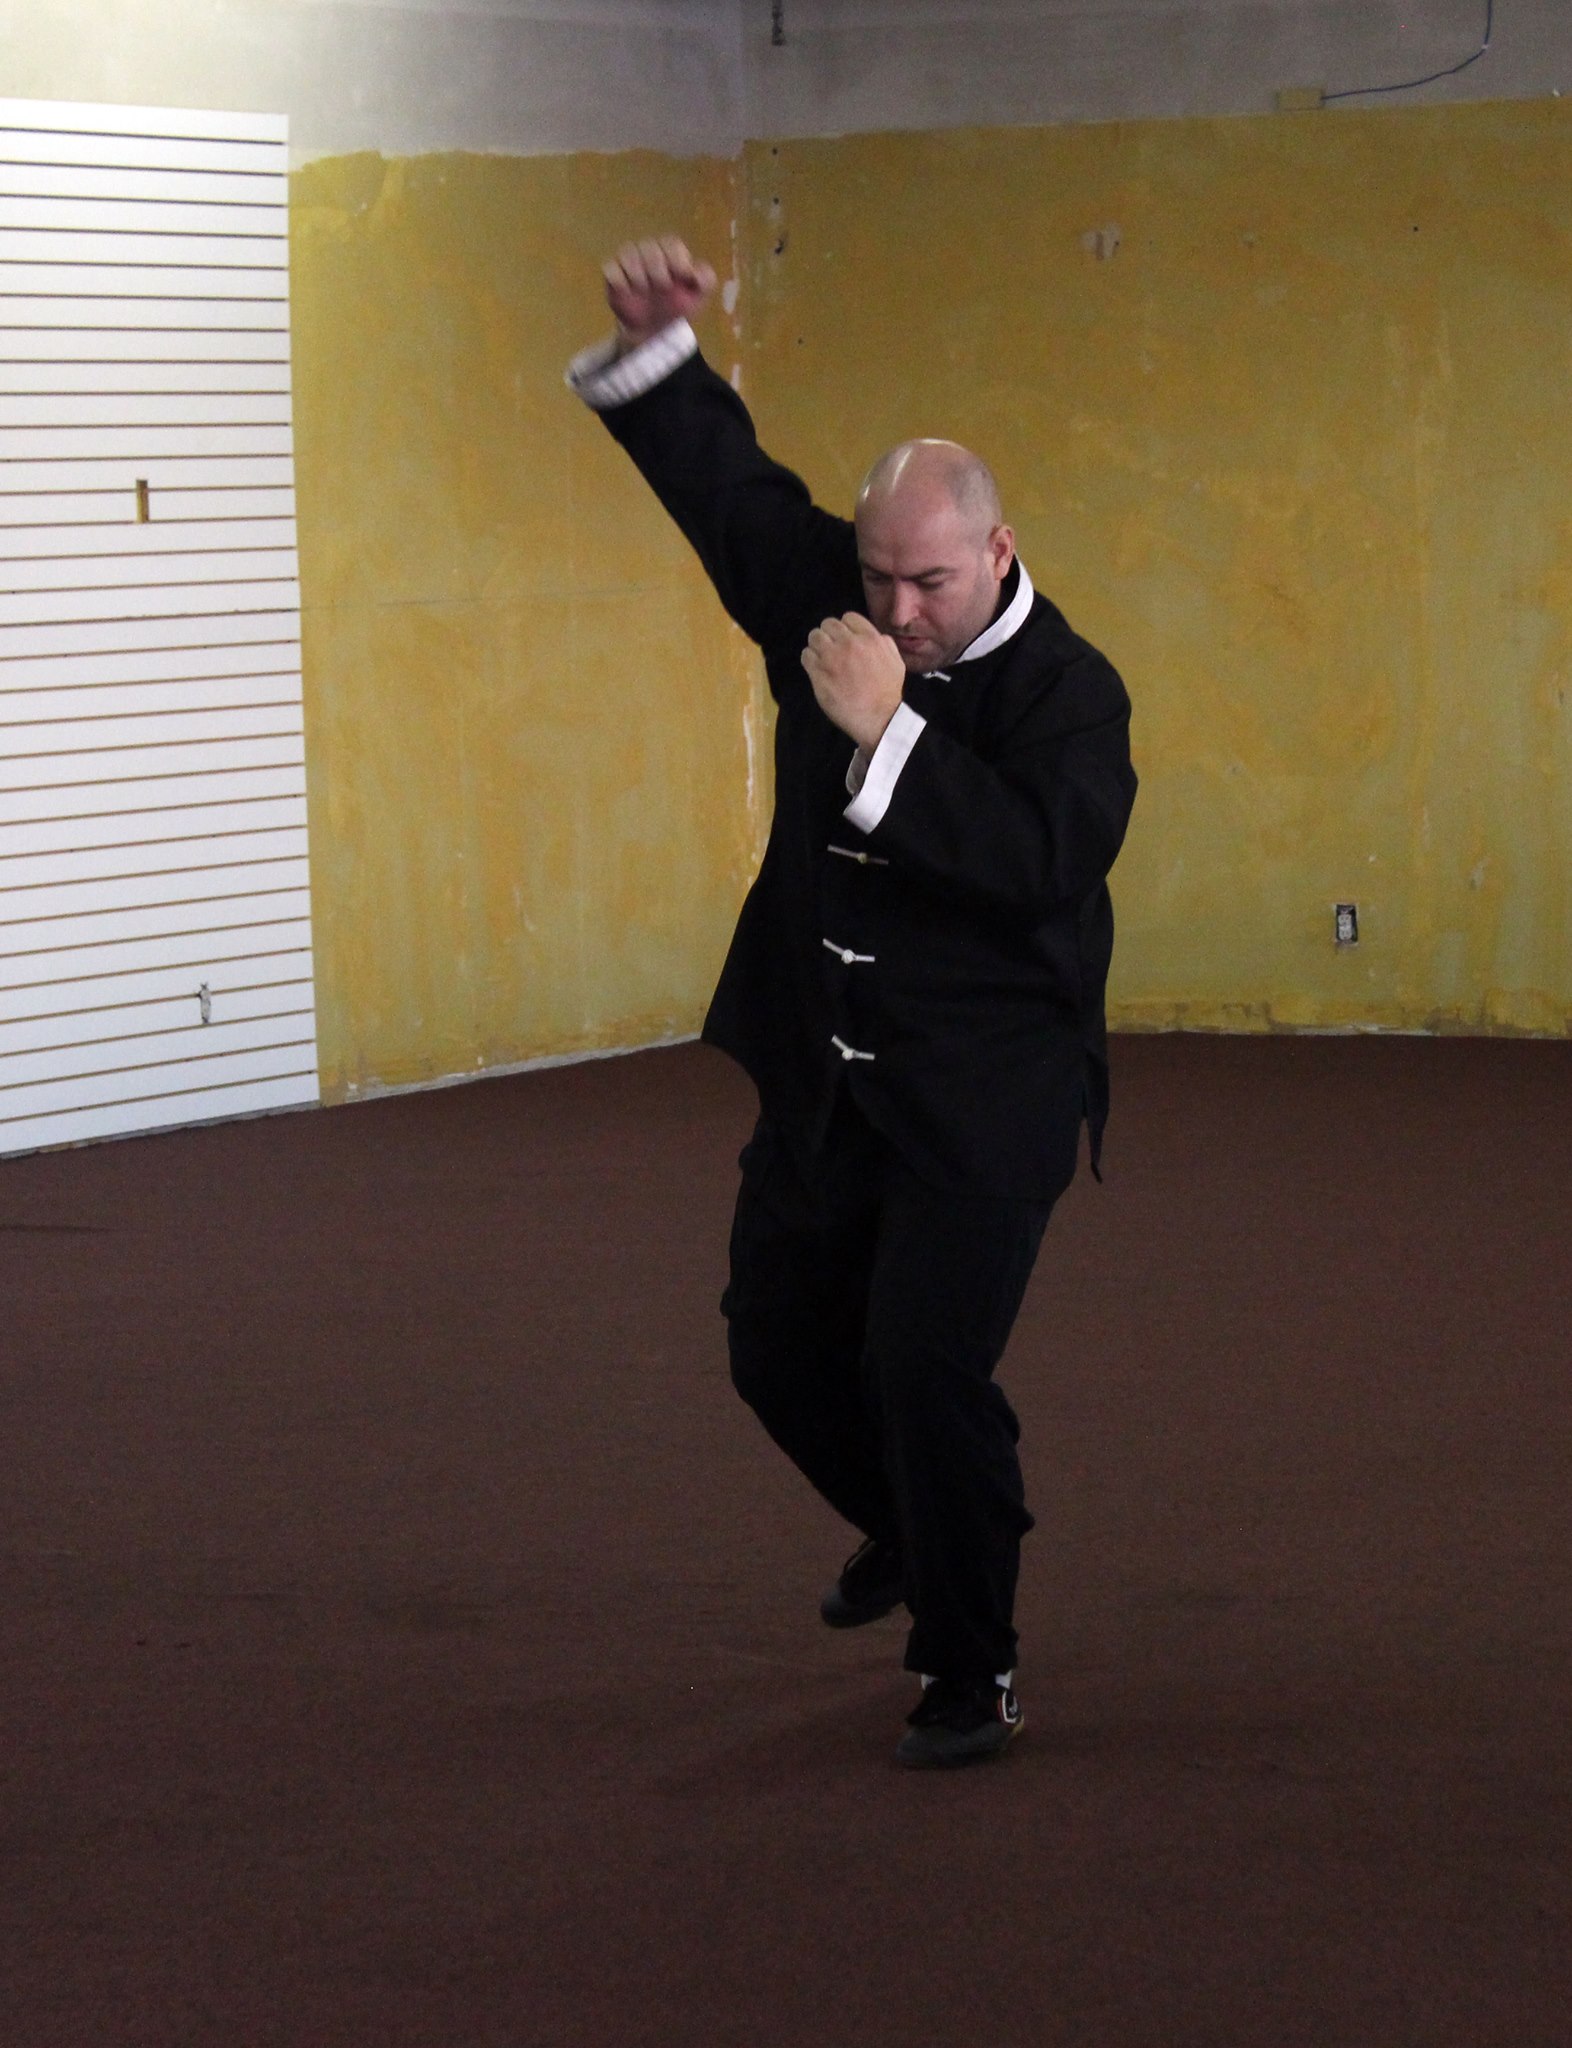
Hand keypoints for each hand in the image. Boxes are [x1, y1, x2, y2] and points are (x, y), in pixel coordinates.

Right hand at [604, 236, 716, 352]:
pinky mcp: (613, 277)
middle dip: (656, 264)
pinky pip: (610, 268)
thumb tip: (697, 272)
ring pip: (627, 251)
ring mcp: (629, 263)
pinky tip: (628, 292)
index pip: (671, 243)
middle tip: (663, 286)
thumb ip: (705, 281)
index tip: (682, 274)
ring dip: (636, 269)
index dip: (676, 256)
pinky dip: (618, 278)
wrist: (654, 331)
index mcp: (670, 254)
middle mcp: (648, 254)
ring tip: (643, 289)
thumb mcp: (698, 297)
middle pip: (648, 245)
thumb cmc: (676, 308)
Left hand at [801, 614, 905, 750]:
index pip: (848, 617)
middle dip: (829, 634)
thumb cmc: (889, 692)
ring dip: (816, 646)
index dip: (845, 628)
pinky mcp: (818, 672)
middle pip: (828, 624)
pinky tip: (816, 669)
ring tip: (821, 658)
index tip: (844, 639)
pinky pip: (806, 656)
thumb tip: (876, 636)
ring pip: (814, 637)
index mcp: (870, 638)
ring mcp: (831, 657)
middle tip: (830, 648)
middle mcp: (849, 643)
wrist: (878, 718)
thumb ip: (885, 644)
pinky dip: (809, 660)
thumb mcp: (896, 662)